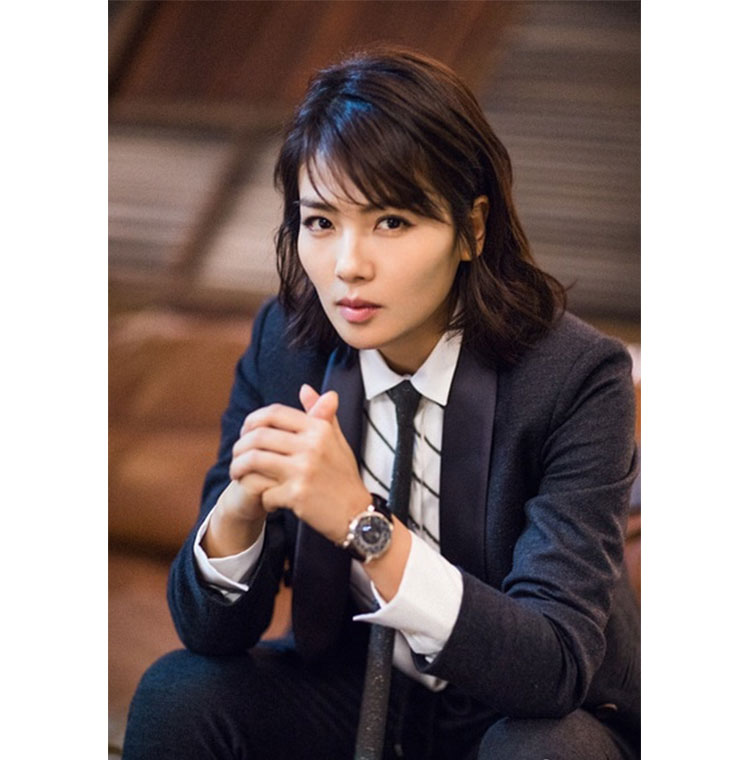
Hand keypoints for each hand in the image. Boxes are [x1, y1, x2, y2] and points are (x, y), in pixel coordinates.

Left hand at [233, 384, 370, 542]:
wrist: (357, 514)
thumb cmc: (344, 477)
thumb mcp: (337, 441)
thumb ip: (320, 414)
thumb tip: (305, 389)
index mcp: (319, 429)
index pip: (275, 413)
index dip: (253, 420)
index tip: (245, 432)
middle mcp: (312, 446)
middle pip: (259, 436)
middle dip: (240, 446)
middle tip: (236, 456)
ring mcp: (304, 470)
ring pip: (254, 460)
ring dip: (239, 468)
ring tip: (237, 473)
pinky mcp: (297, 494)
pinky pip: (263, 490)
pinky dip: (259, 495)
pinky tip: (262, 498)